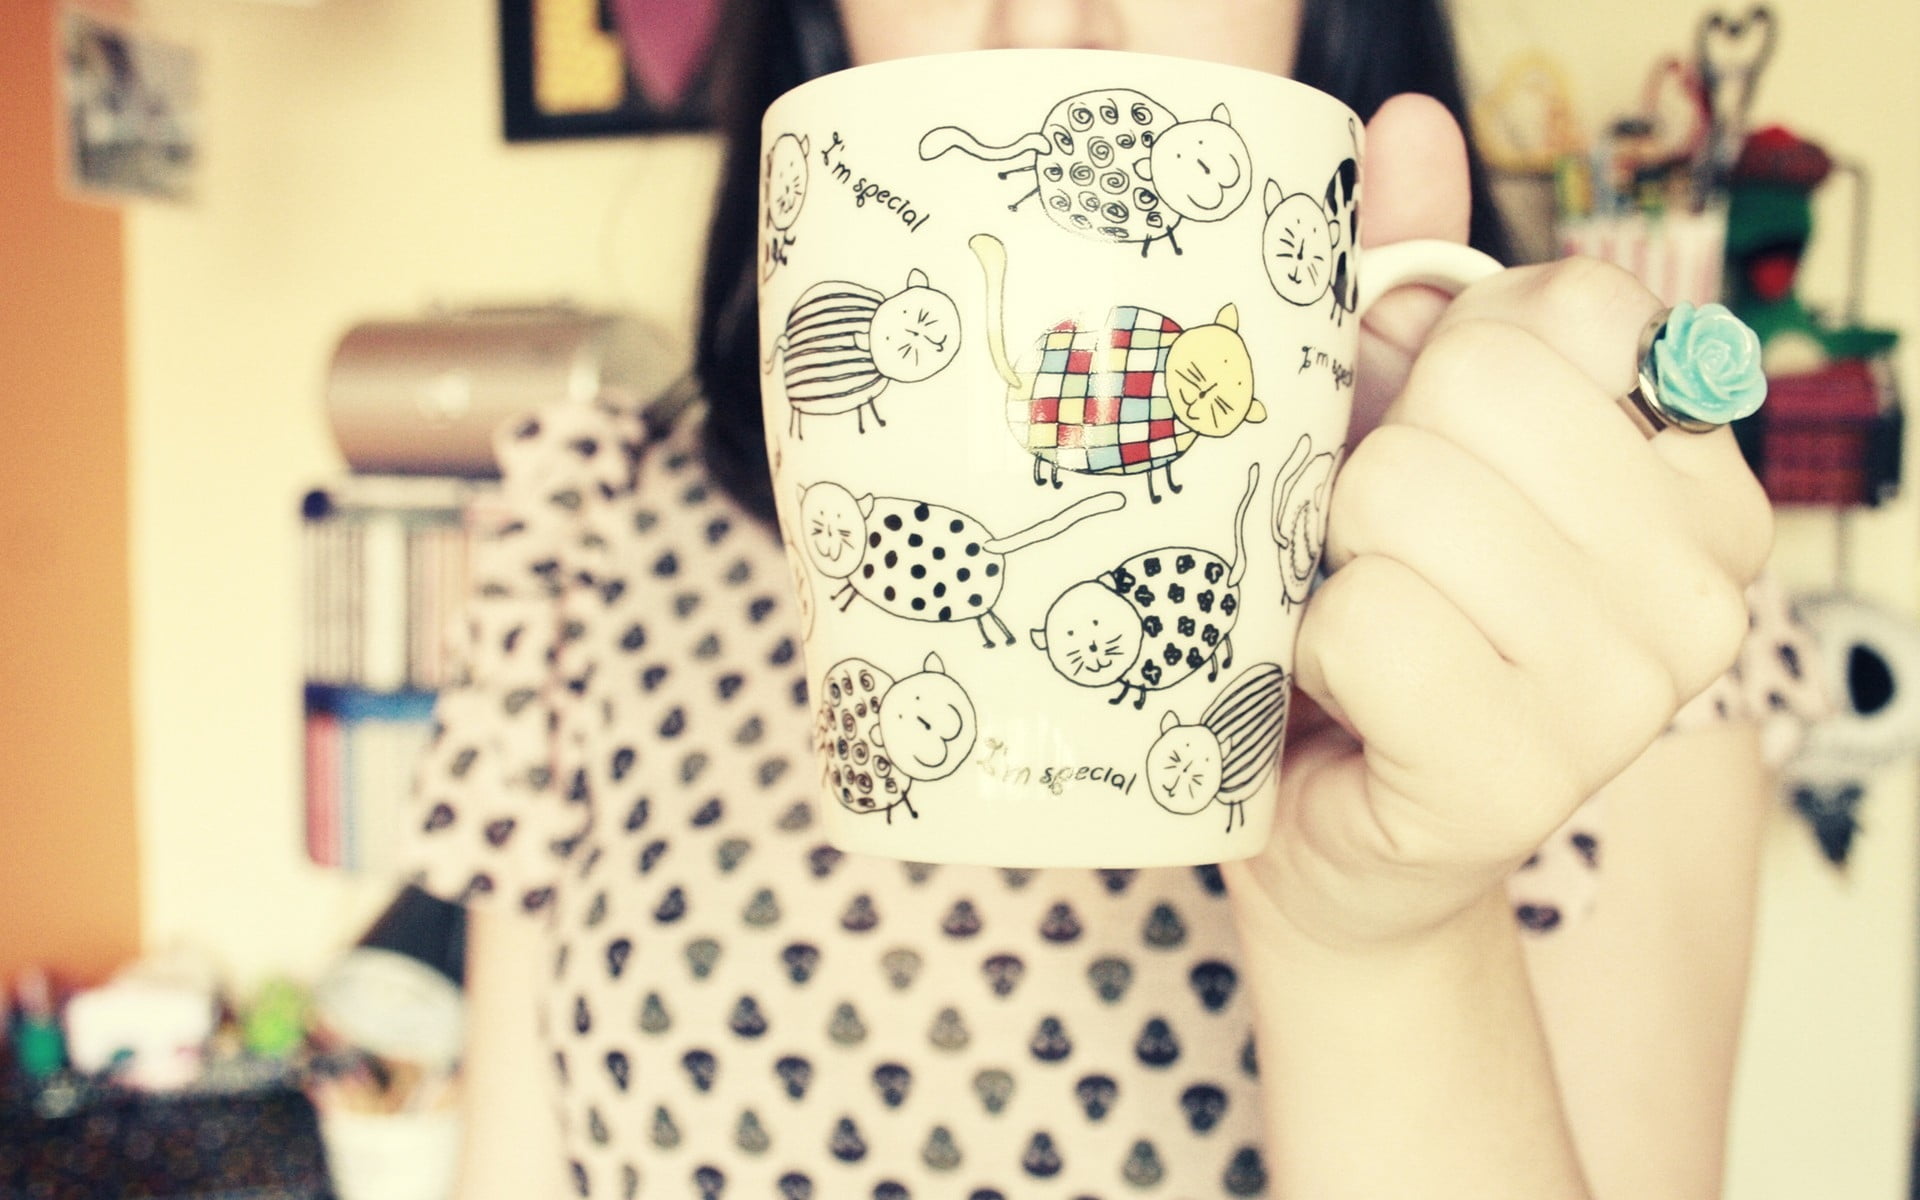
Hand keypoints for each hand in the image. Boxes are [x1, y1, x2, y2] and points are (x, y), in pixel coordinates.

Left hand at [1225, 96, 1773, 947]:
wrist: (1338, 818)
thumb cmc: (1370, 603)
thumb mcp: (1387, 420)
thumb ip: (1405, 269)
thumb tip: (1406, 125)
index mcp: (1692, 463)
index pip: (1568, 306)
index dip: (1443, 356)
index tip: (1425, 444)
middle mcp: (1704, 571)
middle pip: (1470, 388)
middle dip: (1368, 459)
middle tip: (1364, 546)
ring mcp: (1633, 686)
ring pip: (1403, 499)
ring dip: (1326, 556)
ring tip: (1348, 613)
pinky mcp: (1528, 778)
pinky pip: (1367, 621)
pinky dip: (1311, 646)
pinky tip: (1339, 690)